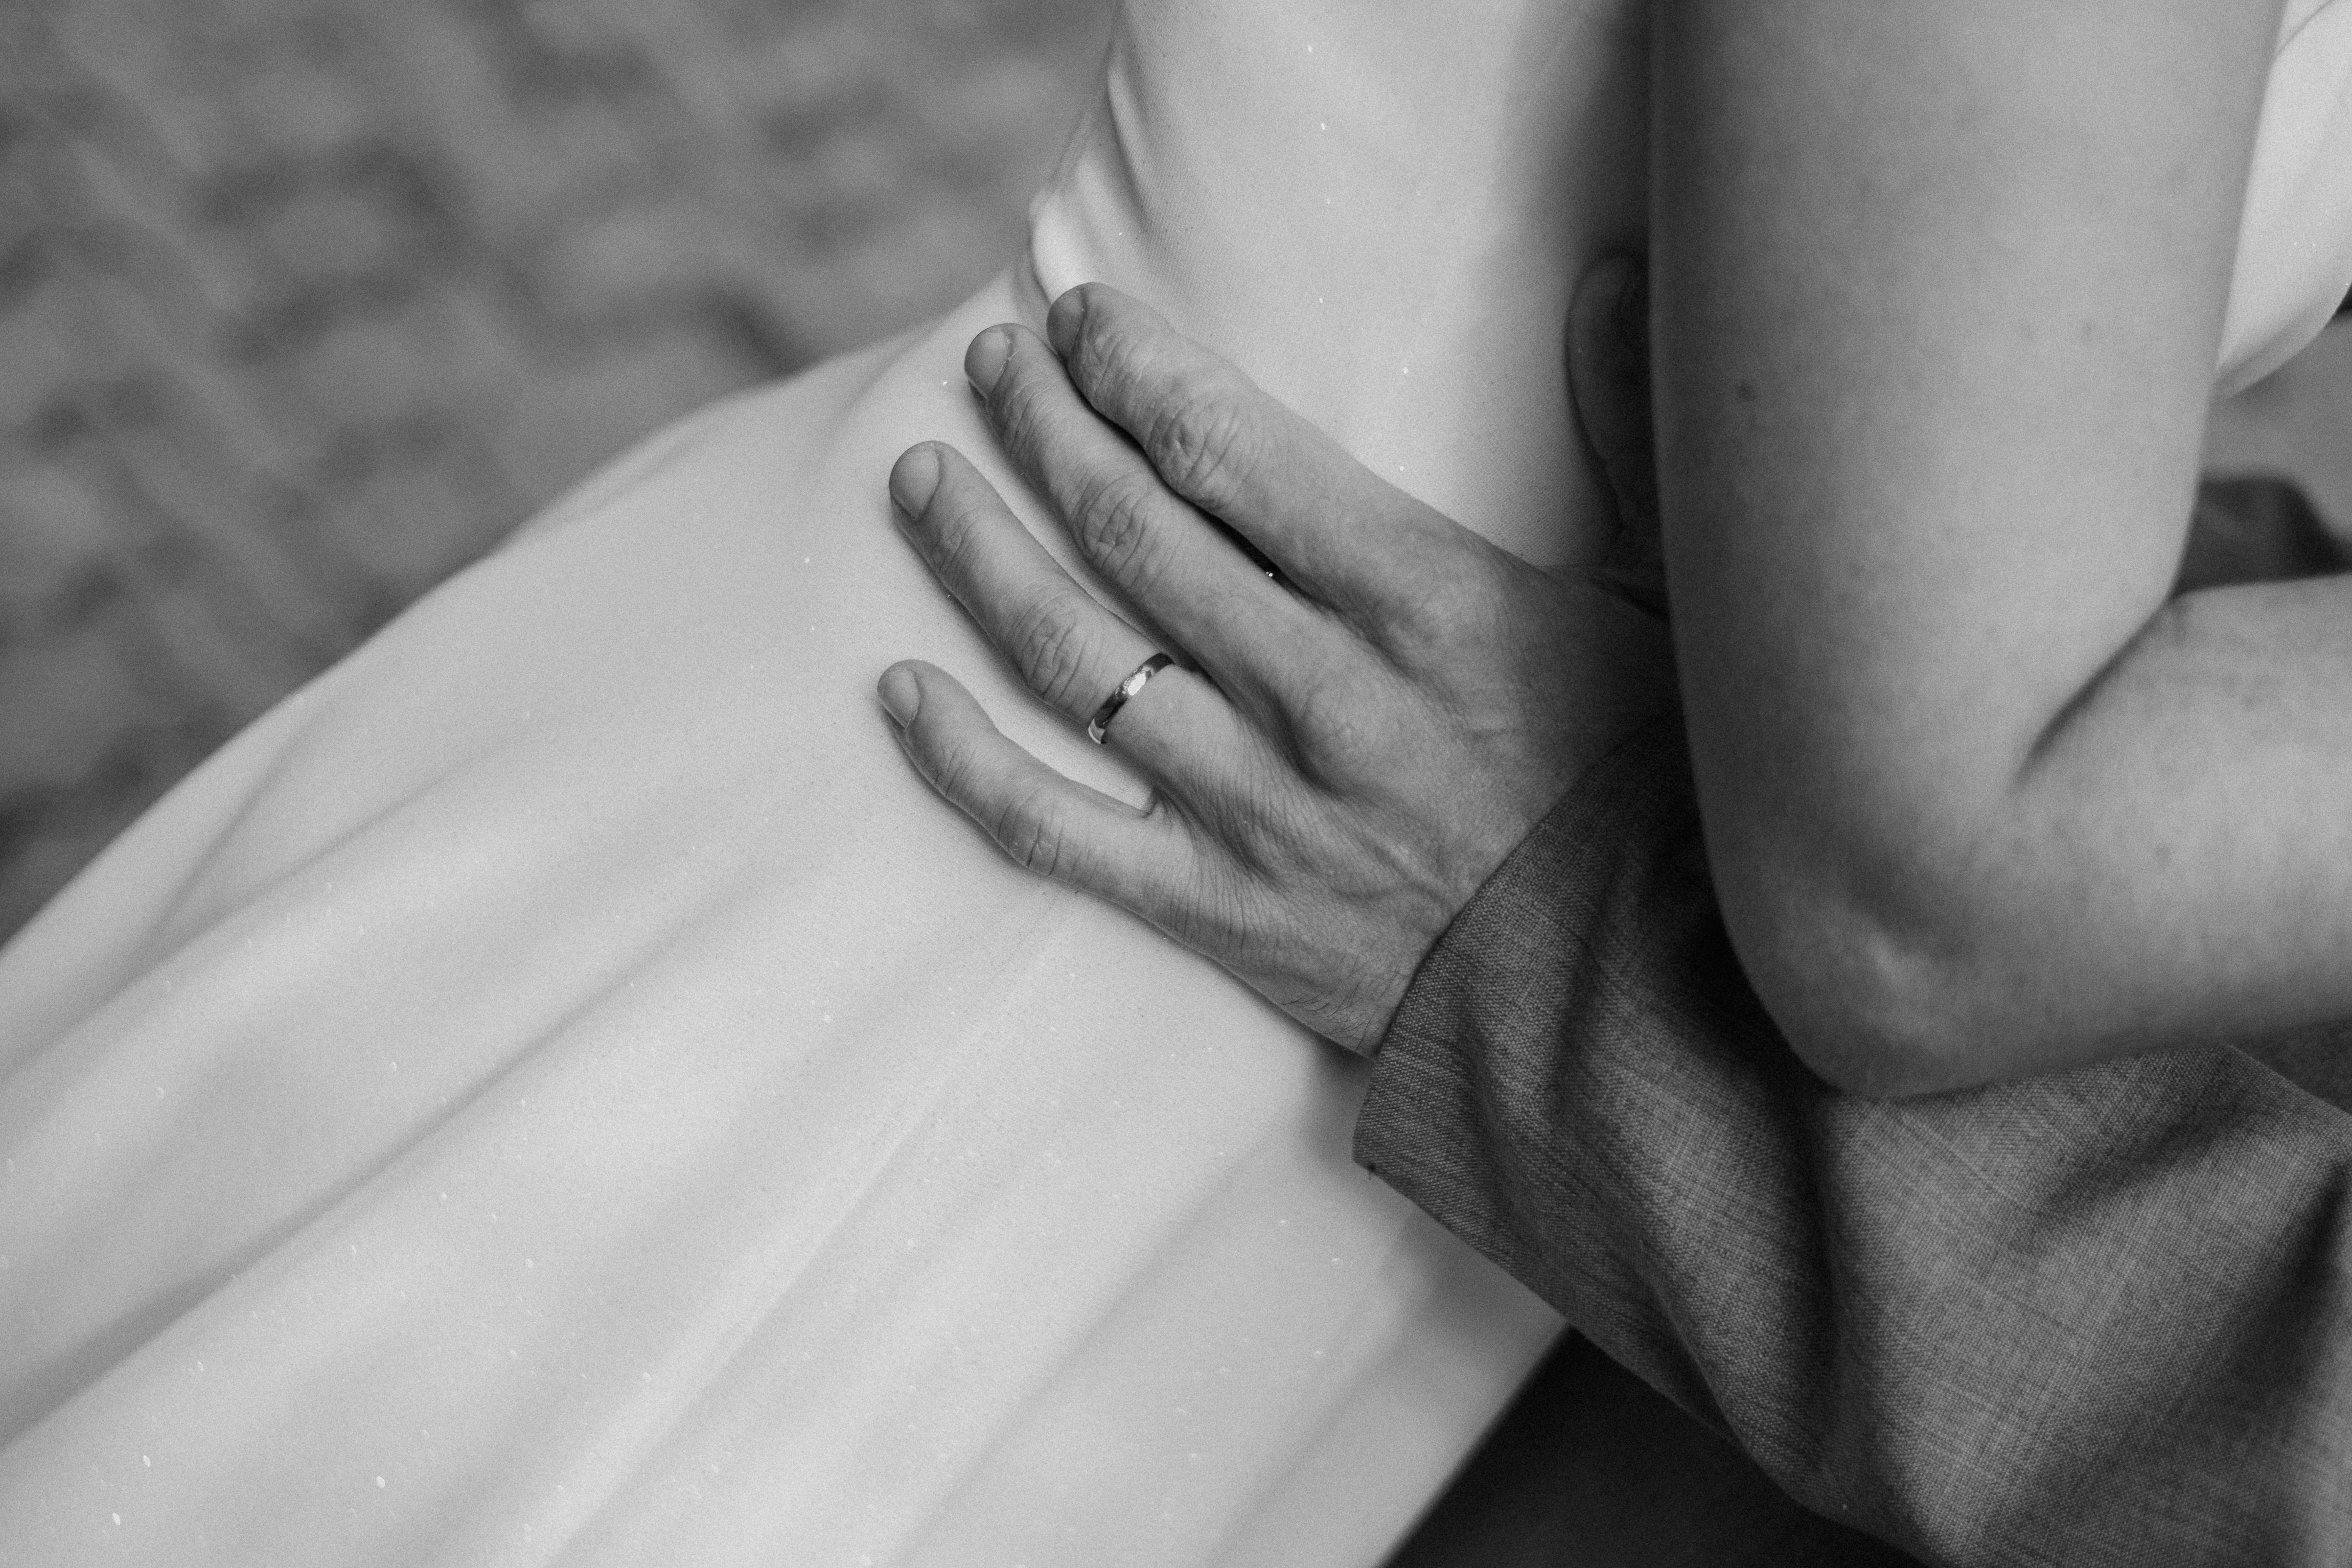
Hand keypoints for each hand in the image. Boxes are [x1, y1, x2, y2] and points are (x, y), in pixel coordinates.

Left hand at [878, 270, 1671, 1051]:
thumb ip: (1624, 432)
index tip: (1081, 317)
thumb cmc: (1645, 787)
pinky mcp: (1221, 913)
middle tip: (988, 367)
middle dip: (1045, 431)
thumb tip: (1614, 281)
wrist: (1632, 1002)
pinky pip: (1055, 832)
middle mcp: (1326, 700)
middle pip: (1135, 536)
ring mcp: (1261, 813)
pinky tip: (900, 691)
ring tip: (924, 482)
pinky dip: (963, 763)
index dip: (1138, 372)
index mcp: (1428, 606)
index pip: (1235, 456)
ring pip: (1075, 659)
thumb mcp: (1667, 601)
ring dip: (981, 558)